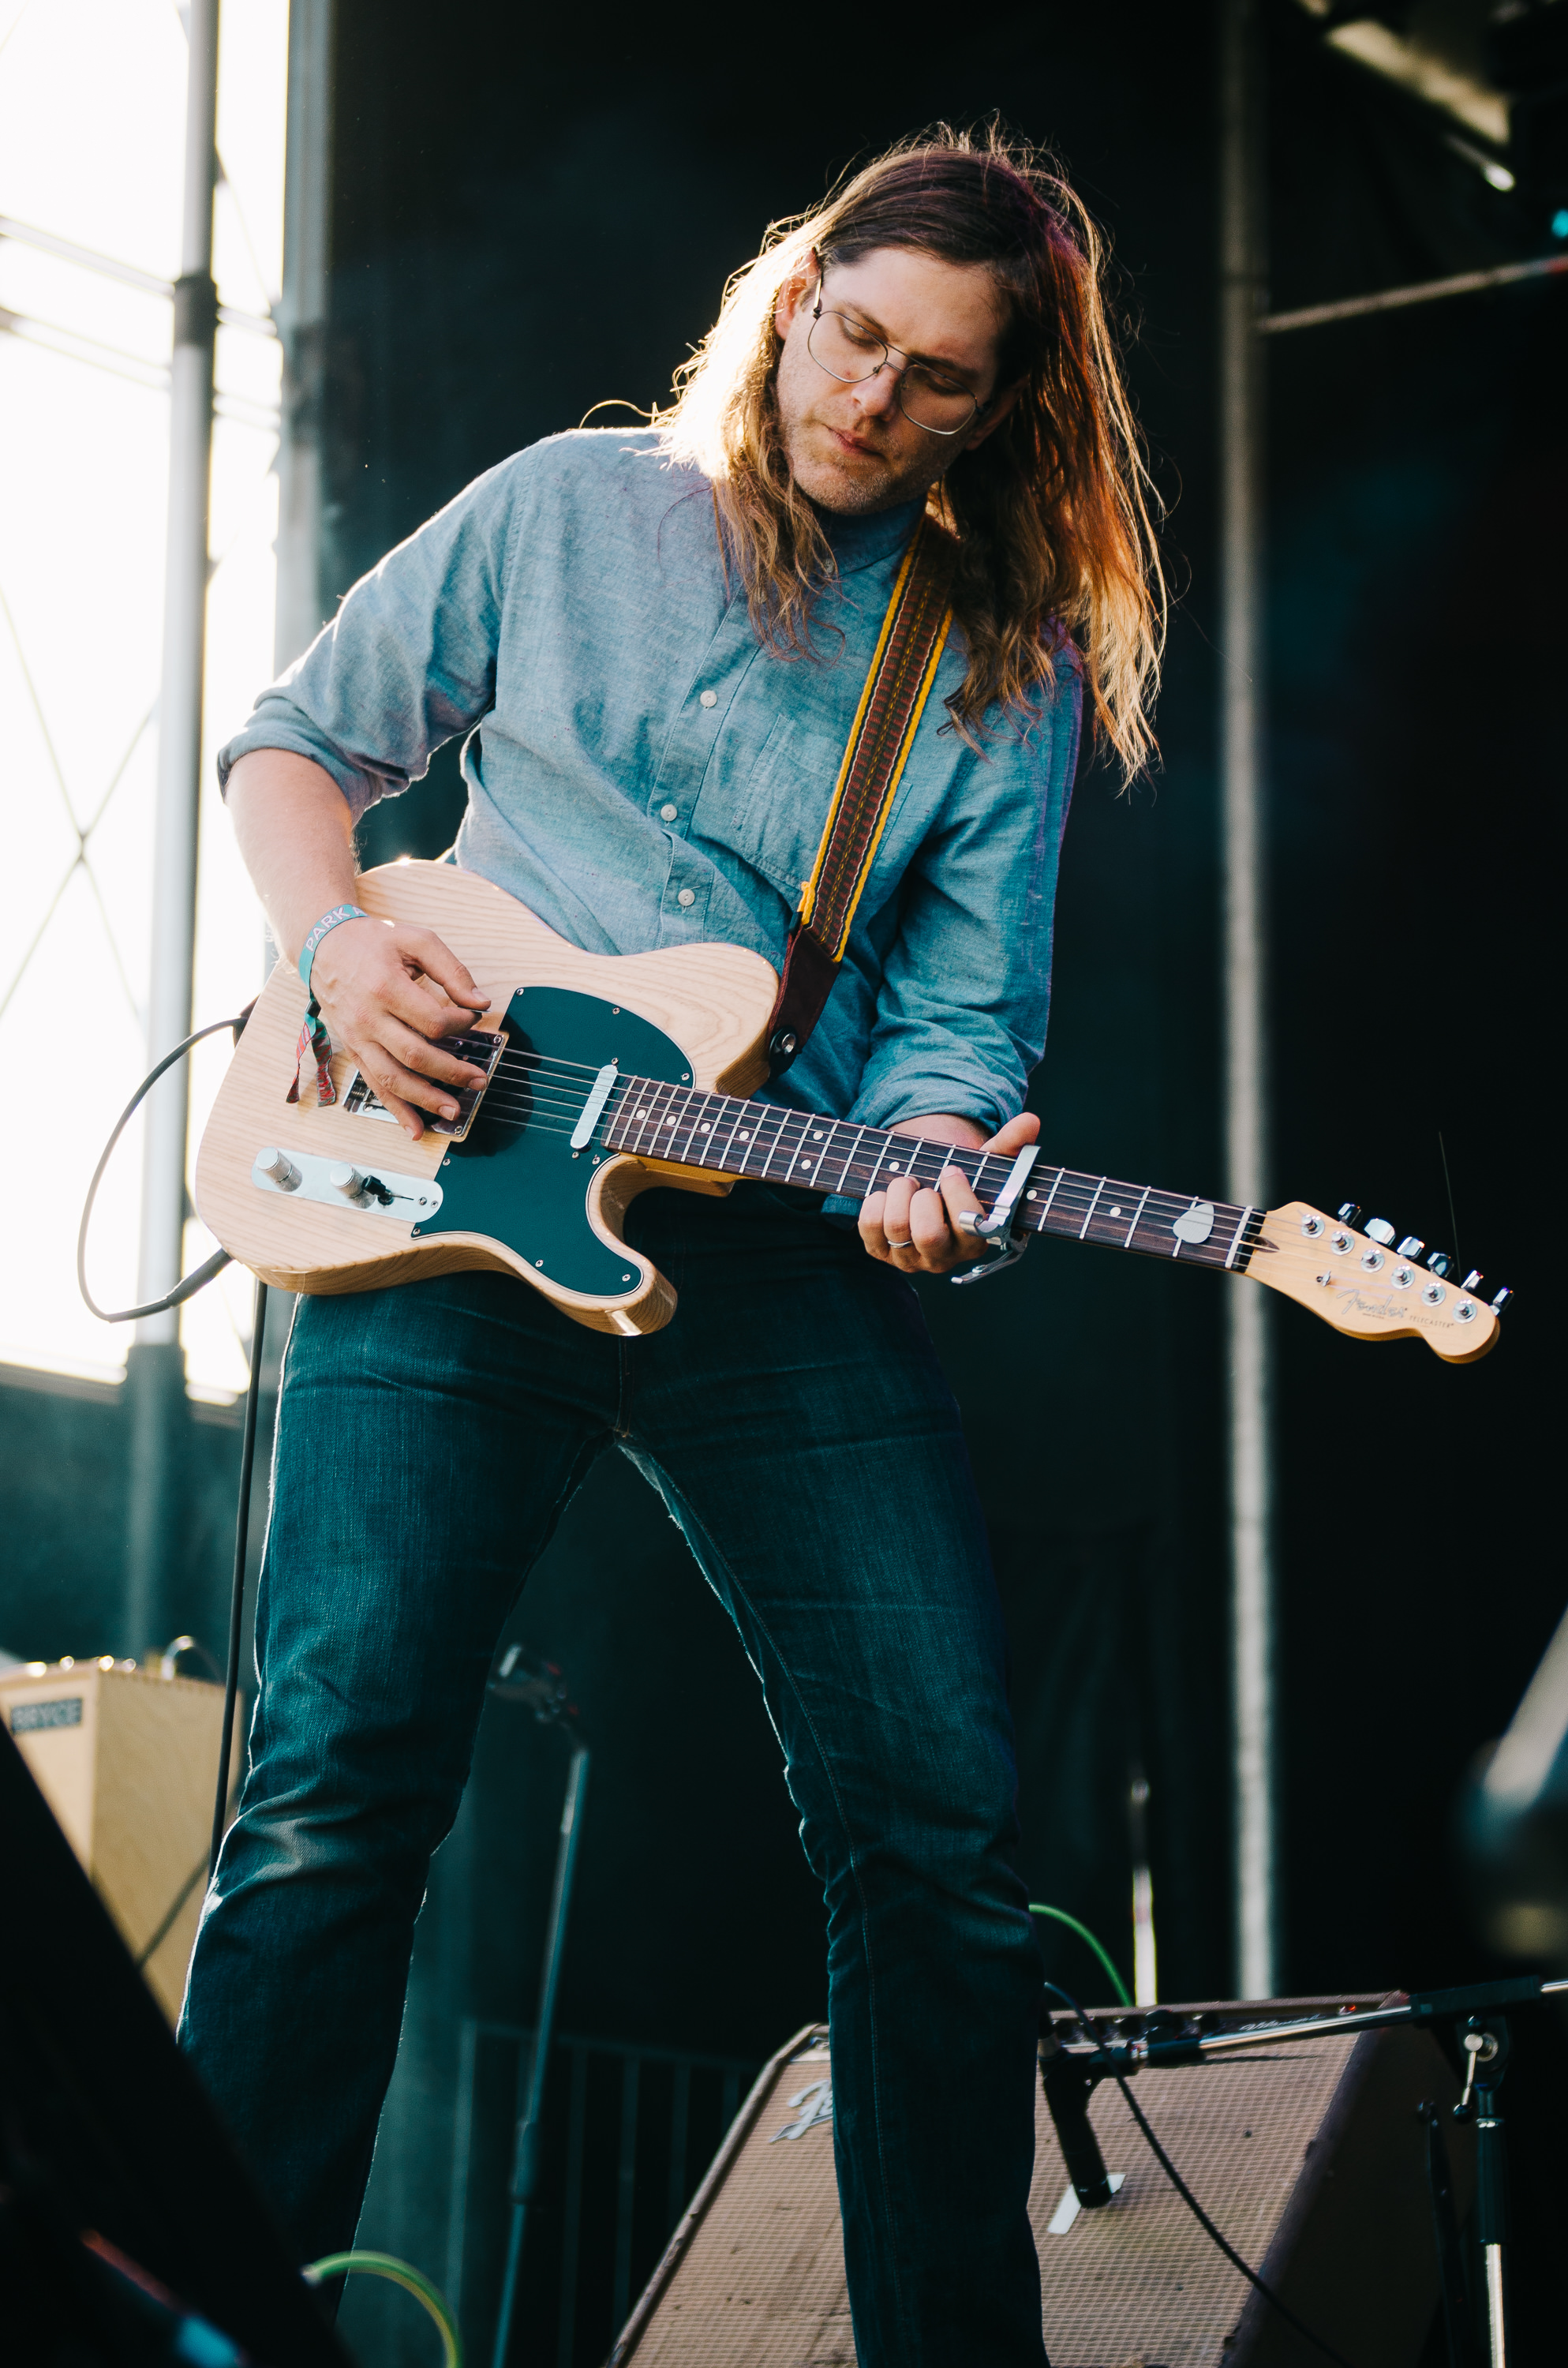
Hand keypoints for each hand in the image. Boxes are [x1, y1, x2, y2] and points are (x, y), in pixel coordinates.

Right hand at [308, 917, 491, 1137]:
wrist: (324, 947)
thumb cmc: (374, 943)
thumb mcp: (416, 940)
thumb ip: (452, 970)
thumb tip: (481, 1002)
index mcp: (386, 987)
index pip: (432, 1021)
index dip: (460, 1024)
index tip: (472, 1018)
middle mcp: (368, 1018)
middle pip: (416, 1056)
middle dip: (452, 1072)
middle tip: (479, 1078)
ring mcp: (359, 1038)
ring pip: (393, 1079)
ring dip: (426, 1100)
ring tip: (454, 1111)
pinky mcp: (355, 1050)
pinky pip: (375, 1085)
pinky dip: (396, 1110)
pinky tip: (414, 1129)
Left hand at [859, 1111, 1040, 1275]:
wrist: (927, 1192)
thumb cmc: (961, 1181)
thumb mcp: (986, 1164)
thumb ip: (1010, 1144)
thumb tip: (1030, 1121)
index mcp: (976, 1239)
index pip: (968, 1226)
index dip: (956, 1192)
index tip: (950, 1170)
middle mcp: (944, 1257)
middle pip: (928, 1234)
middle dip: (922, 1198)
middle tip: (922, 1182)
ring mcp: (910, 1258)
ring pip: (896, 1228)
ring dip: (898, 1193)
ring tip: (906, 1183)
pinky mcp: (881, 1252)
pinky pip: (869, 1227)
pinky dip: (874, 1201)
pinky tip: (886, 1195)